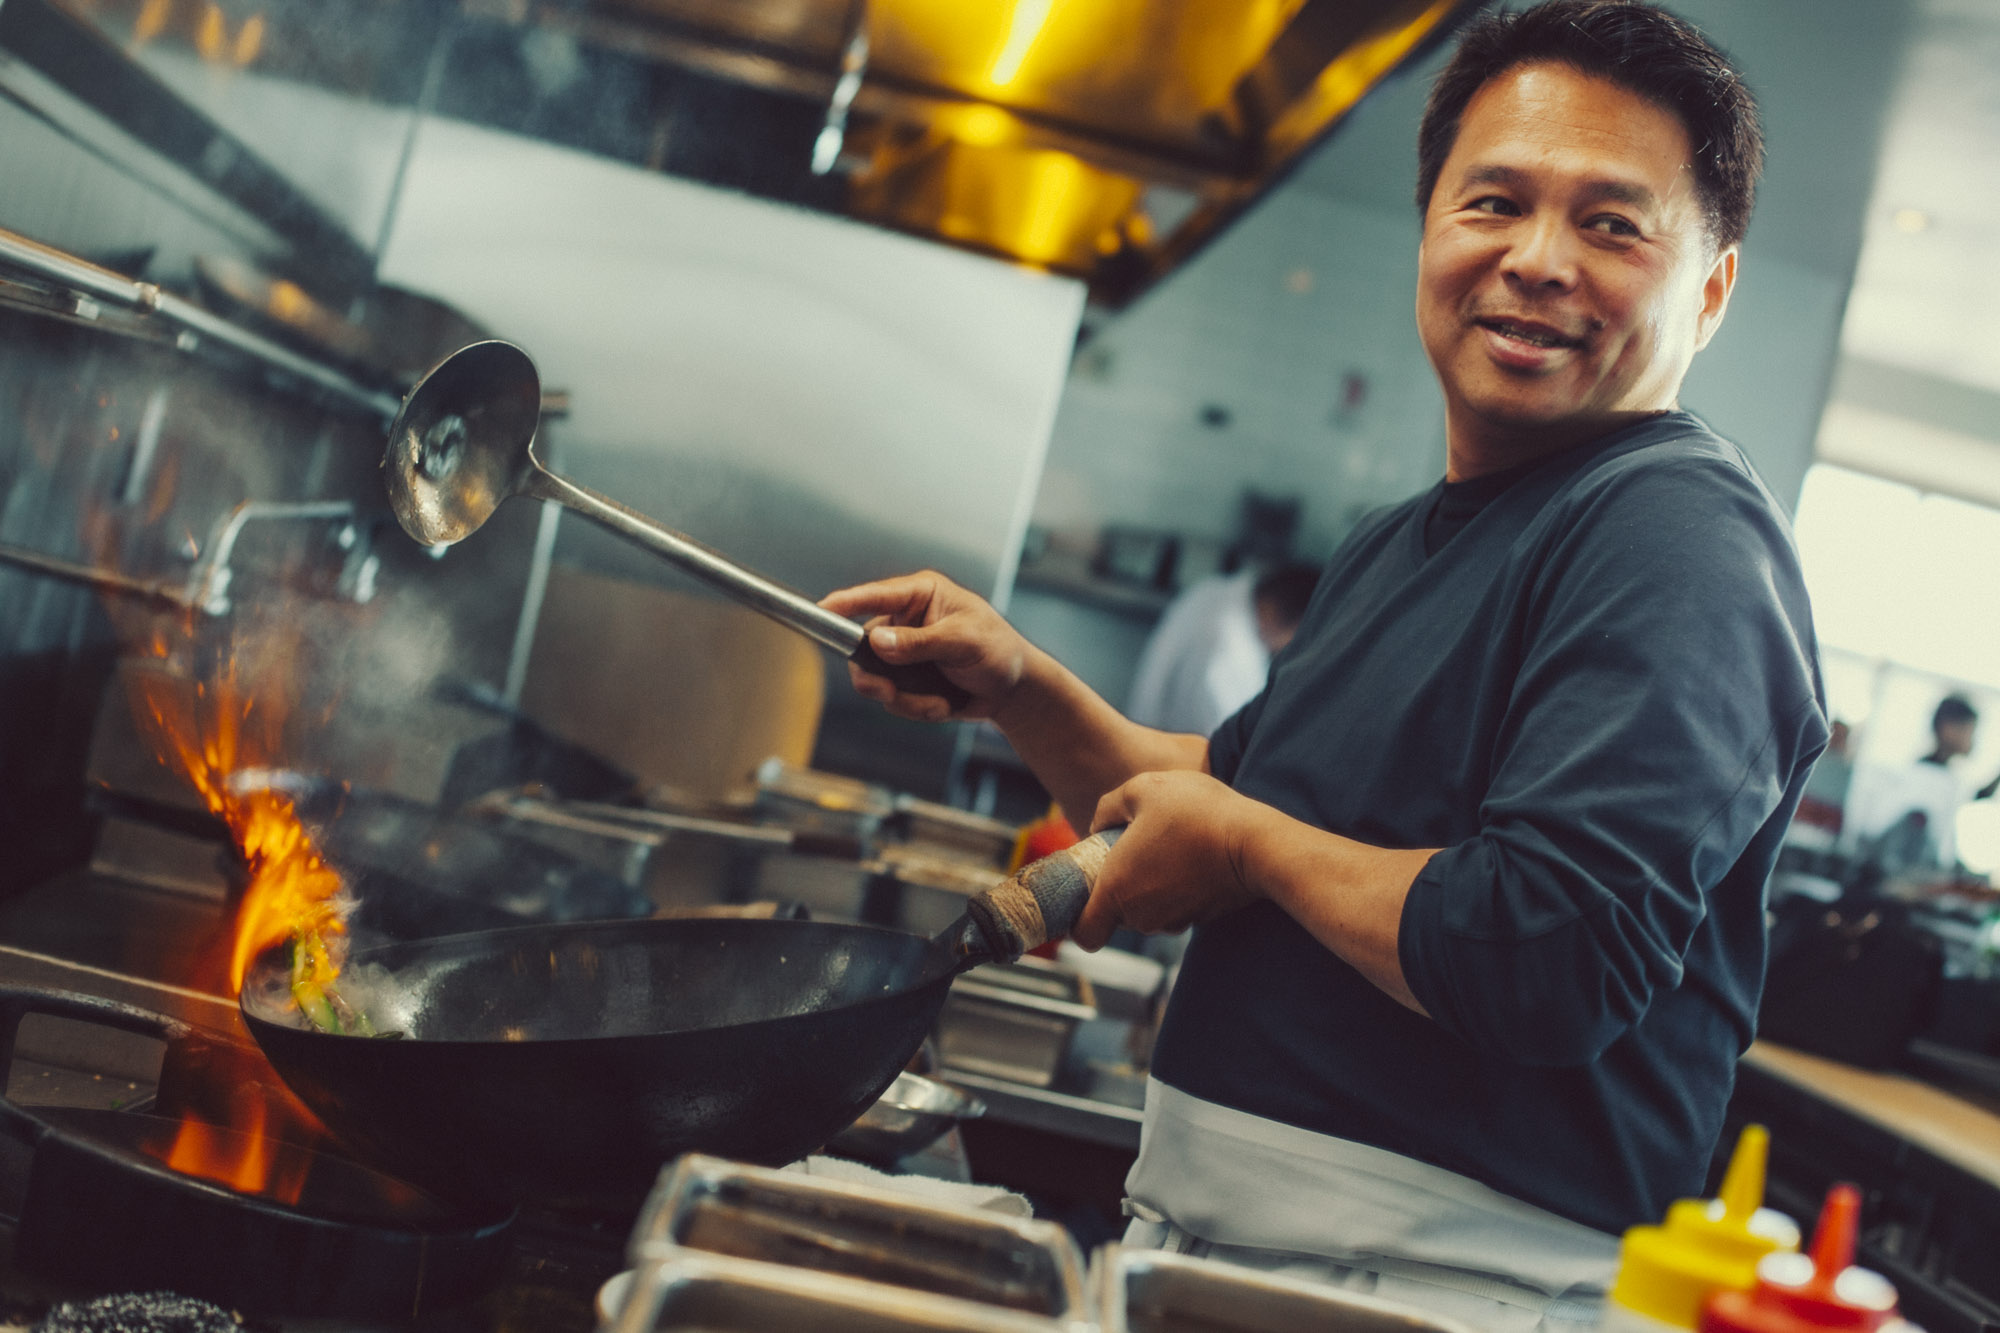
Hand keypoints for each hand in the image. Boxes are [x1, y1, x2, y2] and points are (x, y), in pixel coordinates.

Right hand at [819, 571, 1030, 721]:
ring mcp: (902, 652)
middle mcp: (905, 621)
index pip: (876, 595)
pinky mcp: (905, 679)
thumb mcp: (964, 642)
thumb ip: (920, 642)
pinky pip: (892, 698)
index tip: (821, 610)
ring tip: (937, 702)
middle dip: (875, 675)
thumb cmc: (998, 651)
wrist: (1012, 691)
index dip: (846, 602)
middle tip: (887, 690)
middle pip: (862, 645)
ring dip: (904, 697)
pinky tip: (942, 705)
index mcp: (921, 596)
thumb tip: (877, 641)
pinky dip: (916, 707)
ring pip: (874, 678)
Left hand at [1071, 770, 1270, 949]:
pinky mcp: (1201, 918)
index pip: (1085, 934)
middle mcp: (1142, 916)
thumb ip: (1109, 806)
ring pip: (1147, 911)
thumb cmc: (1196, 813)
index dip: (1079, 920)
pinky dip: (1176, 888)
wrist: (1257, 842)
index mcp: (1117, 891)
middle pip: (1116, 915)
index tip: (1088, 892)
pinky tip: (1191, 856)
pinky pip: (1175, 907)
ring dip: (1149, 885)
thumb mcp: (1143, 789)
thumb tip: (1098, 825)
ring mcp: (1174, 920)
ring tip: (1168, 846)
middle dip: (1119, 887)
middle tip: (1134, 848)